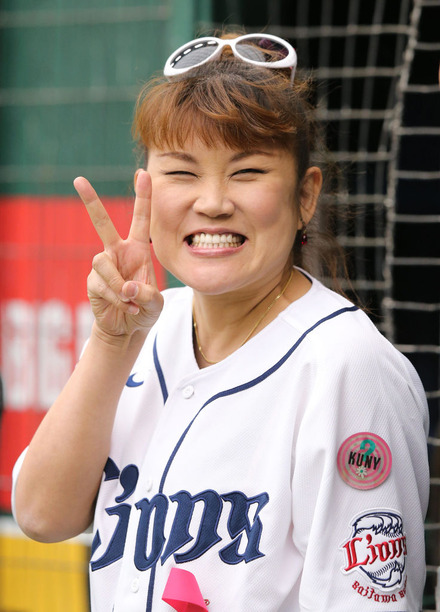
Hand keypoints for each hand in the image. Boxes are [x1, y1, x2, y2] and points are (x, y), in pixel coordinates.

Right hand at [73, 170, 163, 337]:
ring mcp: (103, 266)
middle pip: (101, 223)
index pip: (141, 219)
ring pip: (103, 262)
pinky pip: (101, 283)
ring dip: (118, 284)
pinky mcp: (92, 281)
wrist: (127, 329)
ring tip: (130, 300)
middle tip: (78, 180)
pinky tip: (123, 306)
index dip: (143, 197)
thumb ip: (147, 294)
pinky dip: (115, 297)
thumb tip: (126, 287)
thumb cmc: (144, 310)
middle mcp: (118, 252)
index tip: (143, 173)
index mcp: (138, 250)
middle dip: (90, 202)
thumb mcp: (156, 303)